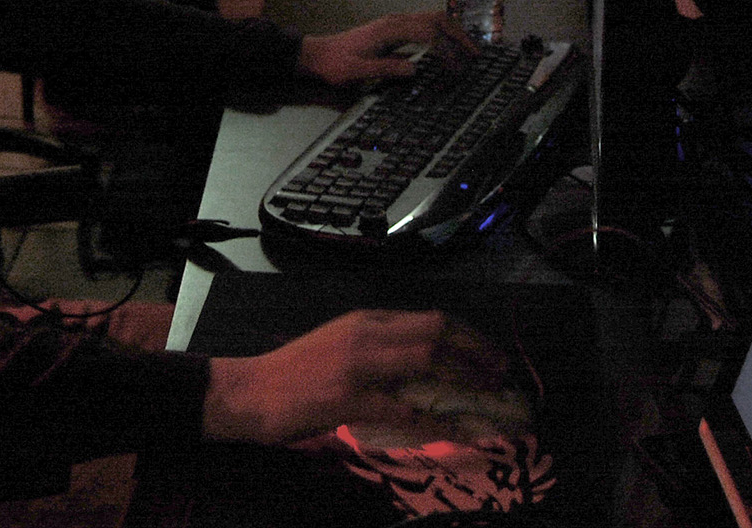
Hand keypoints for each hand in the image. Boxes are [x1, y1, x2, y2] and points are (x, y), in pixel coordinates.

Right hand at [203, 310, 519, 446]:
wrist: (251, 390)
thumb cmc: (295, 372)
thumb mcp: (340, 343)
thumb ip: (377, 346)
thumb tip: (422, 361)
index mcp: (367, 320)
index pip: (431, 318)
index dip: (468, 336)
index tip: (490, 353)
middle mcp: (367, 334)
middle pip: (437, 332)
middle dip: (477, 351)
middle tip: (500, 373)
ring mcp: (359, 365)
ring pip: (427, 361)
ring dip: (465, 379)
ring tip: (487, 397)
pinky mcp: (349, 398)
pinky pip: (405, 410)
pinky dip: (437, 421)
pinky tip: (457, 432)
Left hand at [298, 11, 473, 85]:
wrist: (318, 55)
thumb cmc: (335, 64)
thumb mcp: (357, 72)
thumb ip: (386, 69)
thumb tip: (414, 69)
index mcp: (388, 30)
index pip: (428, 34)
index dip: (447, 49)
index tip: (458, 66)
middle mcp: (395, 21)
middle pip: (436, 19)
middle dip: (458, 35)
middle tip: (475, 54)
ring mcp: (395, 23)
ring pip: (432, 19)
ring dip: (452, 32)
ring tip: (468, 50)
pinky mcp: (394, 29)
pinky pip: (424, 25)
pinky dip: (442, 33)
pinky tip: (447, 47)